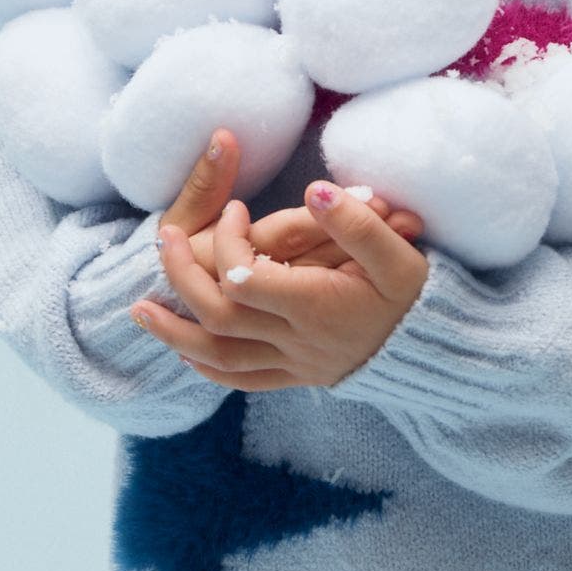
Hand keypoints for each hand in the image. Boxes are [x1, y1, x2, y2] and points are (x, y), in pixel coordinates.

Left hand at [131, 148, 429, 392]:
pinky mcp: (293, 378)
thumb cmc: (415, 296)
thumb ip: (356, 223)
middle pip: (221, 314)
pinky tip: (183, 350)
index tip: (236, 209)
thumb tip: (315, 191)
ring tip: (139, 309)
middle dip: (183, 276)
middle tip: (162, 239)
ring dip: (175, 332)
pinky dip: (206, 367)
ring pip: (219, 354)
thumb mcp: (398, 254)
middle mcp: (297, 340)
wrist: (432, 351)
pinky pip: (240, 380)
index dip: (231, 241)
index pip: (248, 277)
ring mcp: (292, 364)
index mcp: (317, 307)